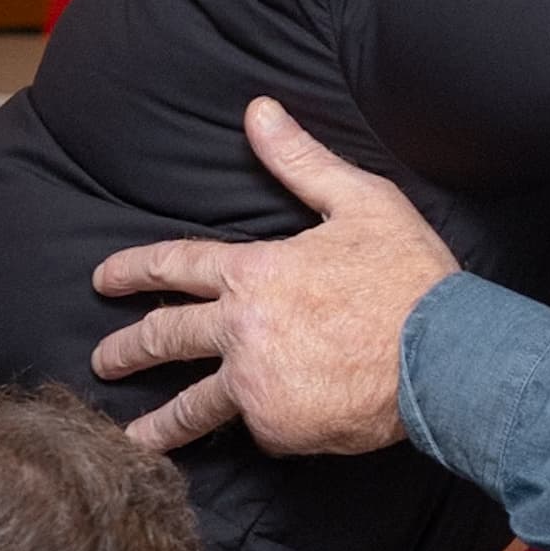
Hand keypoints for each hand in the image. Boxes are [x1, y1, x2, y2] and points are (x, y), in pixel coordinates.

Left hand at [92, 98, 458, 455]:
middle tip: (104, 359)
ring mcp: (255, 384)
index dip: (136, 269)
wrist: (445, 353)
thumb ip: (301, 162)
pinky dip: (263, 423)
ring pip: (192, 407)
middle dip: (127, 348)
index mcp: (254, 273)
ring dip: (157, 423)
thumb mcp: (362, 202)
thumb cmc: (409, 275)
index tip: (105, 279)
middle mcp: (242, 330)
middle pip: (166, 338)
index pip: (176, 265)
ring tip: (133, 438)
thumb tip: (258, 112)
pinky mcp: (279, 427)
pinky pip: (260, 427)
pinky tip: (265, 426)